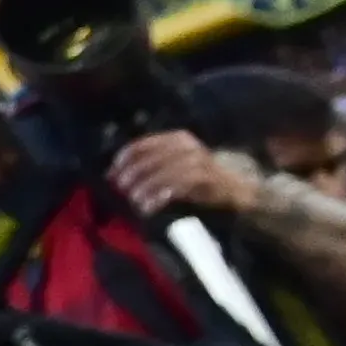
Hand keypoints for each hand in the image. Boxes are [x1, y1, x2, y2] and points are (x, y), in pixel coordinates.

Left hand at [106, 130, 256, 231]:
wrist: (234, 188)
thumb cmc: (197, 178)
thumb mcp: (172, 165)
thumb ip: (147, 165)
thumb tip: (112, 174)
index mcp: (177, 138)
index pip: (142, 144)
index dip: (123, 159)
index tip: (111, 175)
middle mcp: (188, 146)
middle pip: (151, 158)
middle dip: (132, 174)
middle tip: (122, 189)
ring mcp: (199, 161)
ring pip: (164, 172)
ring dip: (146, 187)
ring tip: (136, 201)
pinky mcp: (207, 178)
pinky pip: (179, 186)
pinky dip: (161, 196)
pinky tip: (150, 207)